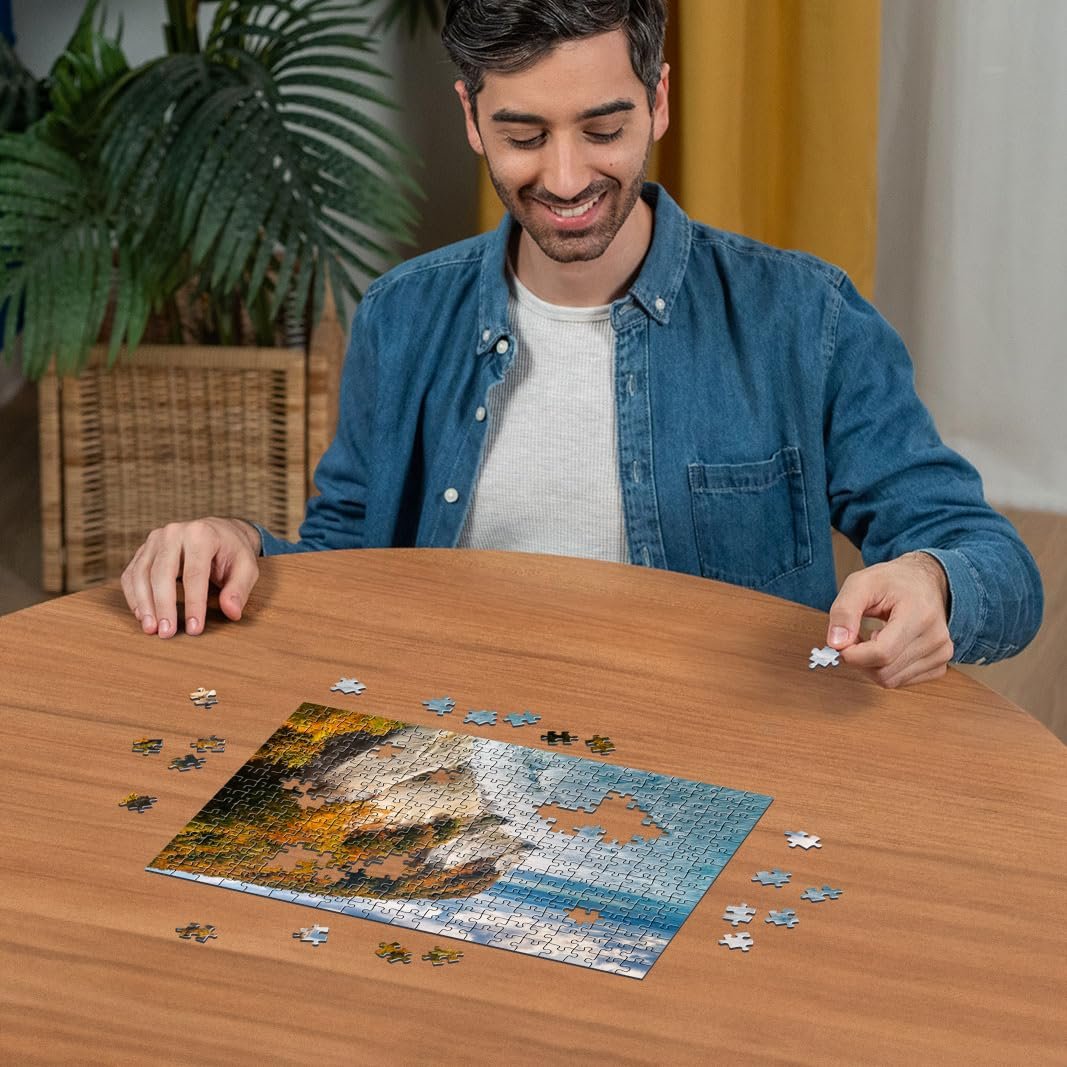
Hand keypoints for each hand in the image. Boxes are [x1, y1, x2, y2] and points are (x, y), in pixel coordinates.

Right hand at [121, 517, 260, 637]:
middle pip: (162, 573)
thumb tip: (232, 612)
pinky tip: (142, 615)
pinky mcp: (144, 549)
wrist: (219, 532)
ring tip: (151, 629)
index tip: (194, 629)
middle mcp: (174, 532)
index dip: (193, 603)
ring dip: (144, 604)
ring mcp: (155, 539)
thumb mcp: (247, 568)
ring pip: (142, 573)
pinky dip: (134, 596)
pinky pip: (132, 574)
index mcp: (201, 534)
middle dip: (163, 606)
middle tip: (166, 633)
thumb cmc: (233, 553)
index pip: (194, 574)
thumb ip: (239, 589)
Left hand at [826, 552, 952, 687]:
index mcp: (919, 614)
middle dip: (859, 659)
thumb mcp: (861, 583)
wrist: (924, 582)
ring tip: (873, 638)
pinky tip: (886, 648)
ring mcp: (941, 654)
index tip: (840, 643)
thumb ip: (844, 611)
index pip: (882, 653)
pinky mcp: (939, 666)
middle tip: (856, 637)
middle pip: (884, 671)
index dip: (853, 654)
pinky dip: (885, 669)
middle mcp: (935, 638)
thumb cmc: (894, 581)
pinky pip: (900, 681)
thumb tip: (836, 643)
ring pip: (890, 680)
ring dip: (871, 665)